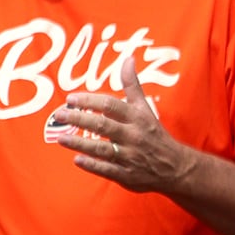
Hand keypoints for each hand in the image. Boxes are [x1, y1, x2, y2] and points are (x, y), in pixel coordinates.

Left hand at [50, 56, 193, 193]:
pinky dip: (92, 165)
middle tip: (60, 115)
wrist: (175, 167)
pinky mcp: (127, 175)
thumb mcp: (145, 108)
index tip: (71, 99)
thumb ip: (132, 85)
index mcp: (136, 117)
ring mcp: (129, 157)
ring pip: (102, 149)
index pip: (110, 105)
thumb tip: (127, 58)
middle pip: (103, 125)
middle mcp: (132, 136)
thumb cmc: (154, 134)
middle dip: (79, 119)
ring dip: (80, 143)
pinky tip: (76, 160)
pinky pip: (107, 169)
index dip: (89, 101)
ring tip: (61, 138)